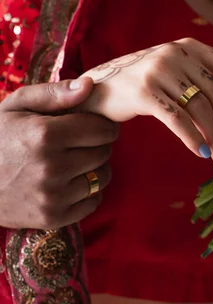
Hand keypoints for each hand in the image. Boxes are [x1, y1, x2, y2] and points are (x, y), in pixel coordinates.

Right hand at [0, 78, 118, 228]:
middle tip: (78, 142)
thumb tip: (90, 85)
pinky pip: (92, 202)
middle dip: (96, 144)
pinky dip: (87, 192)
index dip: (100, 124)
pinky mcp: (52, 218)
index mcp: (44, 135)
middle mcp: (51, 167)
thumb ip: (55, 93)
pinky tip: (69, 182)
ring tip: (73, 162)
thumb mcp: (17, 105)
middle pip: (104, 152)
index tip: (92, 124)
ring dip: (94, 168)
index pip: (102, 129)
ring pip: (101, 177)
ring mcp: (52, 196)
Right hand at [80, 38, 212, 163]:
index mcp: (190, 47)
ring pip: (198, 106)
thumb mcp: (182, 77)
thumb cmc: (146, 83)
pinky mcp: (142, 91)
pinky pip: (176, 118)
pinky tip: (201, 152)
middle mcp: (177, 53)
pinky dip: (191, 137)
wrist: (98, 88)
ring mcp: (158, 70)